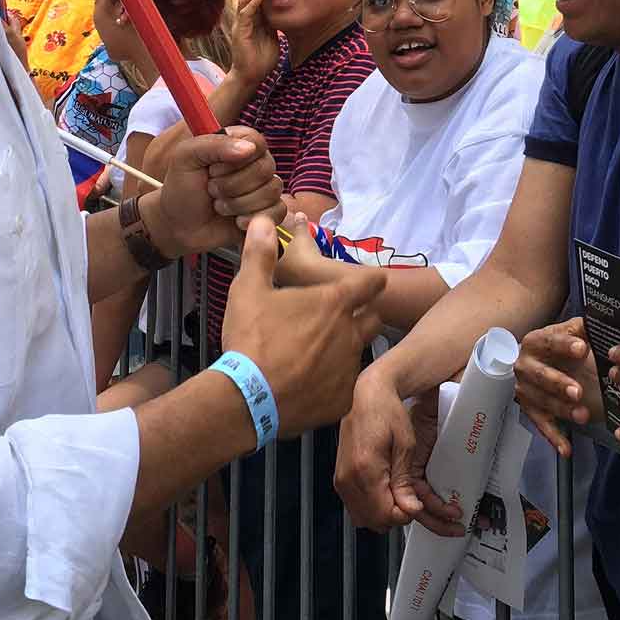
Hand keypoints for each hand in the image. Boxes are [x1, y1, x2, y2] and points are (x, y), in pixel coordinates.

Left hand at [141, 124, 281, 252]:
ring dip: (238, 203)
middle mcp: (254, 162)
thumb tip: (249, 148)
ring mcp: (263, 187)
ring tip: (219, 205)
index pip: (256, 141)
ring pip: (271, 191)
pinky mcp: (268, 211)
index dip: (235, 158)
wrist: (179, 226)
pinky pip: (278, 211)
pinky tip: (236, 220)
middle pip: (265, 168)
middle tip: (211, 189)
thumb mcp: (186, 157)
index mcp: (238, 143)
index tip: (213, 168)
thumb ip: (214, 145)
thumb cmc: (182, 188)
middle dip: (232, 185)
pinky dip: (252, 218)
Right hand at [221, 217, 383, 438]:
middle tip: (337, 319)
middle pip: (372, 318)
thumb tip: (263, 219)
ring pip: (358, 353)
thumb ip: (261, 253)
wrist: (246, 398)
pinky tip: (310, 383)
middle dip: (361, 316)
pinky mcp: (342, 400)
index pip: (373, 283)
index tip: (368, 282)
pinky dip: (332, 383)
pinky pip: (345, 386)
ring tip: (317, 354)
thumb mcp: (249, 289)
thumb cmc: (251, 338)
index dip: (371, 281)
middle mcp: (350, 333)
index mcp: (334, 303)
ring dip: (344, 349)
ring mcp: (348, 368)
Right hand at [228, 0, 281, 89]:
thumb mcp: (272, 37)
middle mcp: (246, 19)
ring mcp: (242, 24)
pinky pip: (246, 14)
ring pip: (245, 0)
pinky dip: (253, 4)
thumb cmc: (261, 59)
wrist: (251, 76)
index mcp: (254, 19)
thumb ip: (273, 25)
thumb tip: (282, 14)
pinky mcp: (241, 32)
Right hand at [334, 363, 467, 533]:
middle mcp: (348, 479)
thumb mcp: (406, 445)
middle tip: (410, 499)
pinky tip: (385, 492)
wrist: (366, 395)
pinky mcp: (341, 478)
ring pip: (363, 518)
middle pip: (373, 521)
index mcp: (365, 470)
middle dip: (395, 516)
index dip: (406, 514)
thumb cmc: (386, 411)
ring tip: (398, 495)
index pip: (386, 514)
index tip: (416, 504)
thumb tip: (410, 509)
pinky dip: (372, 506)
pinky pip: (355, 506)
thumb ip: (405, 482)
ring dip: (383, 514)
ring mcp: (342, 480)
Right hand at [514, 318, 598, 457]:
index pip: (550, 341)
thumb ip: (586, 328)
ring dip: (562, 410)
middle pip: (540, 374)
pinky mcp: (530, 409)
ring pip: (542, 401)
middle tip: (578, 391)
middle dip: (559, 383)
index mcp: (536, 341)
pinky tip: (566, 448)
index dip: (565, 344)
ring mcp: (525, 389)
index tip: (582, 348)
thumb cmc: (562, 348)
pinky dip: (554, 437)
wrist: (538, 363)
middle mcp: (525, 365)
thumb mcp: (573, 333)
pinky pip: (542, 424)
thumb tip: (604, 320)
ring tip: (583, 416)